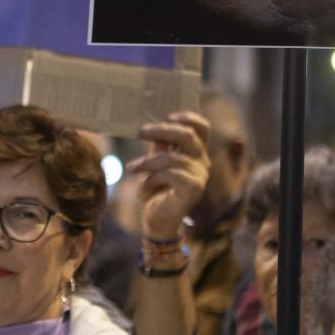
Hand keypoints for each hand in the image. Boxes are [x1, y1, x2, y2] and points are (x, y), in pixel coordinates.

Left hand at [131, 112, 210, 243]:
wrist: (157, 219)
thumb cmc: (155, 189)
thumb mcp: (155, 161)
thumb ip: (159, 144)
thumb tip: (151, 122)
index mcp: (195, 152)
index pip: (203, 127)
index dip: (188, 117)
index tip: (167, 116)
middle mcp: (202, 162)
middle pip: (188, 135)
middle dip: (162, 130)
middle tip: (140, 131)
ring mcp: (200, 176)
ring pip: (173, 157)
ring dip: (148, 161)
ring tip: (132, 167)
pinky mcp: (193, 189)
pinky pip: (171, 174)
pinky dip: (154, 177)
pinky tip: (145, 184)